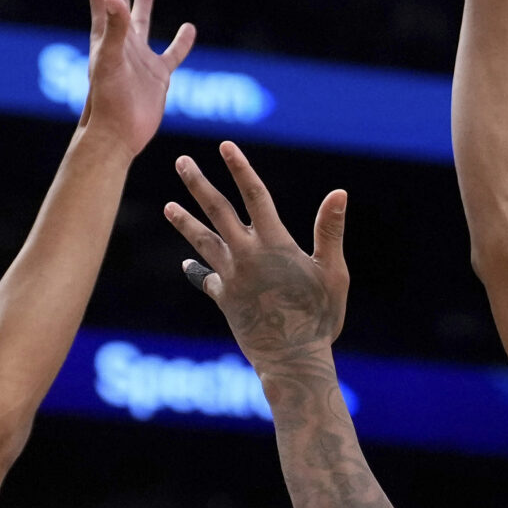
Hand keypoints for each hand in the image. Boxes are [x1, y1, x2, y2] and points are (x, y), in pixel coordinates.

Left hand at [79, 0, 196, 158]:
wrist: (117, 136)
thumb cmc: (108, 100)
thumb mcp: (110, 60)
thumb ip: (114, 28)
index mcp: (105, 33)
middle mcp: (121, 41)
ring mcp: (140, 58)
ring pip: (143, 22)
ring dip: (144, 1)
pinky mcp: (157, 77)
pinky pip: (172, 54)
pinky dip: (182, 42)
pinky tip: (190, 29)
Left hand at [164, 142, 349, 369]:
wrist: (292, 360)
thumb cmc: (320, 317)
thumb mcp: (333, 272)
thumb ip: (330, 231)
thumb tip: (339, 192)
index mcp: (275, 244)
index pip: (254, 195)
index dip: (240, 169)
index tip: (225, 146)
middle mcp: (247, 255)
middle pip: (217, 211)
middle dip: (198, 184)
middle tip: (182, 161)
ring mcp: (231, 278)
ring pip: (203, 241)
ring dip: (185, 222)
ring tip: (168, 207)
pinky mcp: (224, 299)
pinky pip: (206, 279)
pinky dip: (196, 270)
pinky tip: (187, 264)